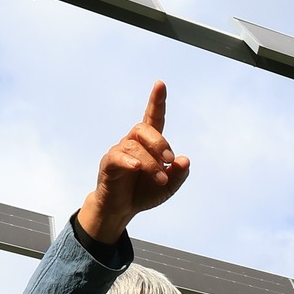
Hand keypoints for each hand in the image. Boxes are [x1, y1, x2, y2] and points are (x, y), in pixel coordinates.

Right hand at [77, 81, 189, 245]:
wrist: (122, 209)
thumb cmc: (144, 192)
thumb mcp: (168, 186)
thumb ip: (178, 174)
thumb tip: (185, 160)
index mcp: (149, 143)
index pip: (153, 117)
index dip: (156, 101)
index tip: (160, 84)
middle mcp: (133, 142)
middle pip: (144, 128)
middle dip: (160, 142)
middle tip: (170, 159)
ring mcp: (119, 151)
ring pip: (135, 147)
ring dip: (151, 163)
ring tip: (161, 179)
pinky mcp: (109, 164)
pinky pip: (118, 157)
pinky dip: (129, 161)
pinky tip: (136, 168)